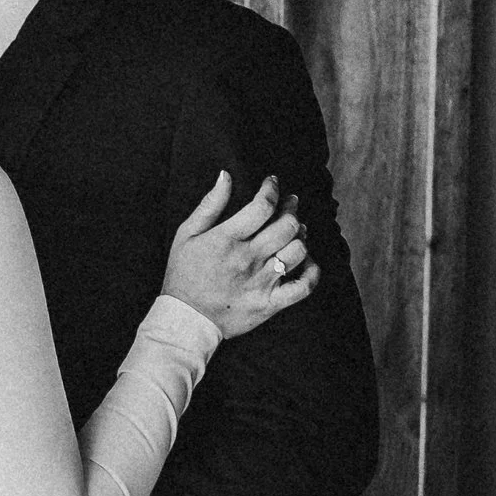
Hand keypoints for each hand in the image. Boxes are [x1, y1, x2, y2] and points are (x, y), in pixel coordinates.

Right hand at [164, 171, 319, 337]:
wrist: (185, 320)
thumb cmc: (184, 274)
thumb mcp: (186, 234)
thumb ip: (209, 204)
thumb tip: (226, 175)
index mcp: (228, 239)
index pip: (262, 206)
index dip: (272, 189)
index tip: (273, 183)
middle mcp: (248, 259)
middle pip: (286, 226)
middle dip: (292, 208)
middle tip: (291, 204)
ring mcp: (262, 282)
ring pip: (297, 252)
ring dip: (301, 236)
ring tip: (297, 231)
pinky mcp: (269, 303)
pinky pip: (302, 287)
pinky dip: (311, 273)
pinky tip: (306, 262)